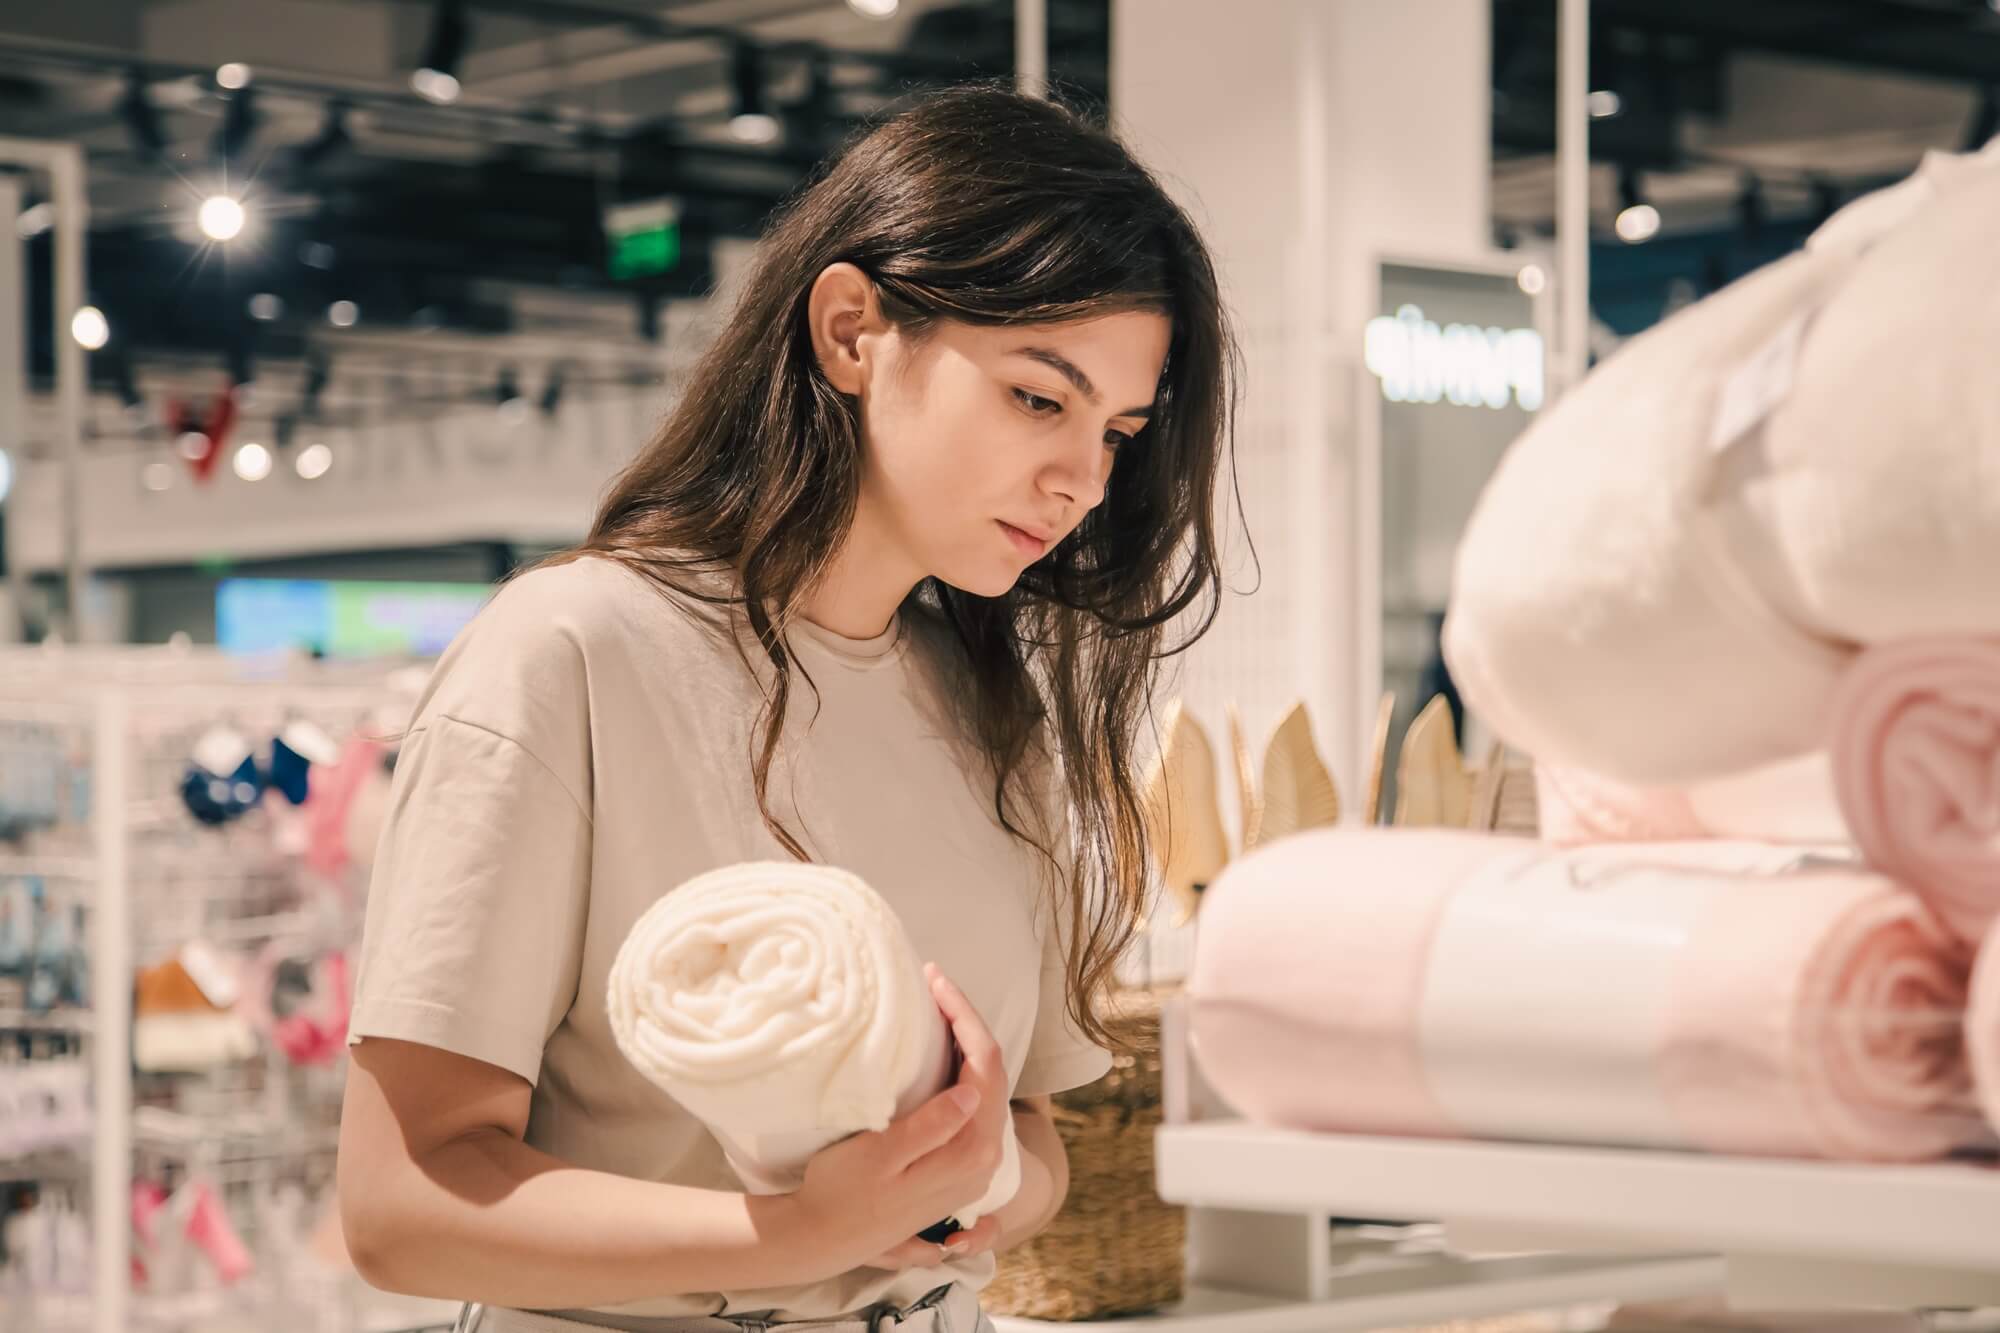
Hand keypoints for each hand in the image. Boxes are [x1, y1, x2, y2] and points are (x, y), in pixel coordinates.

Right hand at [791, 965, 1010, 1272]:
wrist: (826, 1237)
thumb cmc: (843, 1193)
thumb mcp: (881, 1156)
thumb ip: (931, 1127)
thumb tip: (972, 1091)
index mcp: (970, 1150)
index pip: (984, 1065)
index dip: (963, 1016)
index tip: (934, 981)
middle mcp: (983, 1158)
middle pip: (991, 1071)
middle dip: (967, 1020)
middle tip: (935, 983)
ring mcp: (975, 1164)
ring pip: (986, 1087)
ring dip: (966, 1043)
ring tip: (938, 1007)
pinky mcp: (960, 1164)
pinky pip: (976, 1104)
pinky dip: (964, 1068)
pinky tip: (944, 1051)